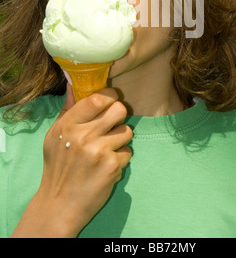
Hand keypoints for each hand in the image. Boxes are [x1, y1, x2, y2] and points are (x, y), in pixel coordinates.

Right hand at [12, 85, 132, 236]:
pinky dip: (121, 159)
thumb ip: (68, 110)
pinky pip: (128, 152)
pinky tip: (107, 166)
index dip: (109, 97)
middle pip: (119, 109)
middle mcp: (83, 136)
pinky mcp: (112, 166)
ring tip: (107, 149)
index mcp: (68, 125)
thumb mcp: (55, 136)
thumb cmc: (58, 167)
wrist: (59, 204)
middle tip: (112, 125)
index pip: (97, 98)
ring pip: (127, 130)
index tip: (110, 102)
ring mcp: (99, 151)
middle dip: (119, 116)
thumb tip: (73, 84)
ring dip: (121, 139)